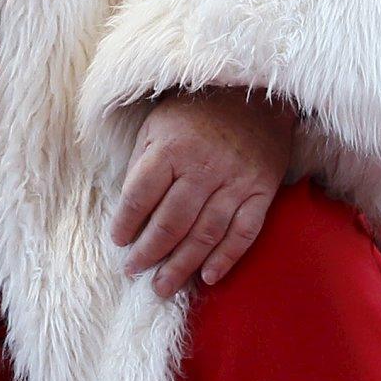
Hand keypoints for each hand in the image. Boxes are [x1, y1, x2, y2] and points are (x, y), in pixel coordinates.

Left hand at [111, 86, 297, 299]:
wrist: (253, 94)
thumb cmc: (195, 113)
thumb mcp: (156, 126)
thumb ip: (143, 165)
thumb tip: (131, 212)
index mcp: (171, 148)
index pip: (139, 196)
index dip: (125, 223)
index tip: (118, 241)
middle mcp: (203, 167)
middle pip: (171, 223)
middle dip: (149, 252)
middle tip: (134, 271)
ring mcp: (235, 181)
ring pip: (205, 234)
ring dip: (181, 265)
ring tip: (163, 287)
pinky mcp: (261, 191)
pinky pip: (244, 232)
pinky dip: (226, 258)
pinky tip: (208, 277)